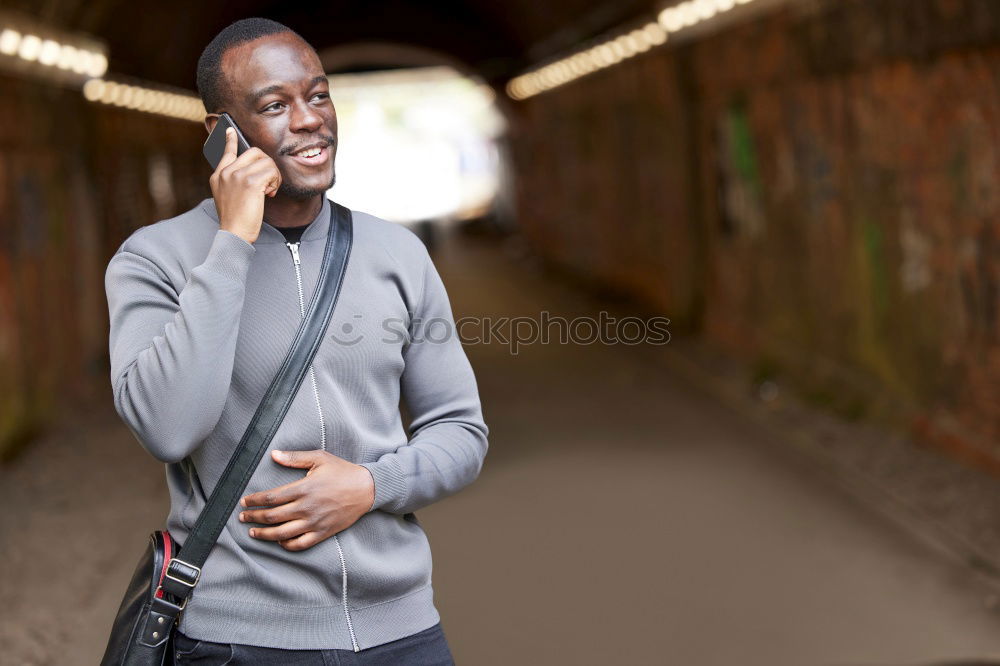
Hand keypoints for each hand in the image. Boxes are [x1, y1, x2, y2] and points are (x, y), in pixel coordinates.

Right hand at [209, 126, 281, 244]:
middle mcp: (226, 172)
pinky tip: (270, 193)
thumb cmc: (235, 219)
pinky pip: (271, 172)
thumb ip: (234, 181)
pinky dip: (275, 182)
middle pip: (255, 152)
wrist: (234, 234)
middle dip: (268, 165)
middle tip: (269, 182)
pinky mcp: (250, 182)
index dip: (231, 140)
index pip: (226, 152)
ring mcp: (237, 176)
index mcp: (218, 176)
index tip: (231, 130)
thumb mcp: (228, 197)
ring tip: (269, 190)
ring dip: (274, 176)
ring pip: (266, 161)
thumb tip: (253, 169)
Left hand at [239, 450, 375, 551]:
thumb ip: (295, 457)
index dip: (254, 501)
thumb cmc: (342, 471)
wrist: (366, 489)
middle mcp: (306, 507)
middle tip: (243, 517)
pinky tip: (279, 541)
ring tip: (253, 532)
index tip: (244, 502)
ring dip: (264, 534)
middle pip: (272, 517)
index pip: (271, 498)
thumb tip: (273, 454)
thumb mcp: (319, 458)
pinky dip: (286, 544)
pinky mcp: (322, 532)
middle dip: (254, 517)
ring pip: (282, 533)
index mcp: (303, 488)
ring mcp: (314, 522)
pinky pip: (300, 544)